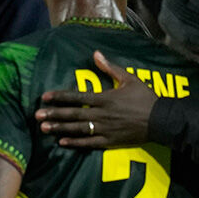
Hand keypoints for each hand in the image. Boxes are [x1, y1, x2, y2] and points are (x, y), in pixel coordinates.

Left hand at [35, 50, 158, 147]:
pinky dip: (76, 143)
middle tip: (37, 116)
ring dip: (60, 129)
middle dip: (54, 115)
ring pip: (78, 129)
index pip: (77, 96)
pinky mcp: (110, 142)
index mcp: (105, 98)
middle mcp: (101, 114)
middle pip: (73, 114)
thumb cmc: (145, 97)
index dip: (60, 97)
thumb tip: (95, 54)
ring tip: (44, 129)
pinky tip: (62, 143)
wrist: (161, 120)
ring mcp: (105, 129)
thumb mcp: (129, 78)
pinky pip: (90, 143)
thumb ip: (110, 68)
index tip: (45, 97)